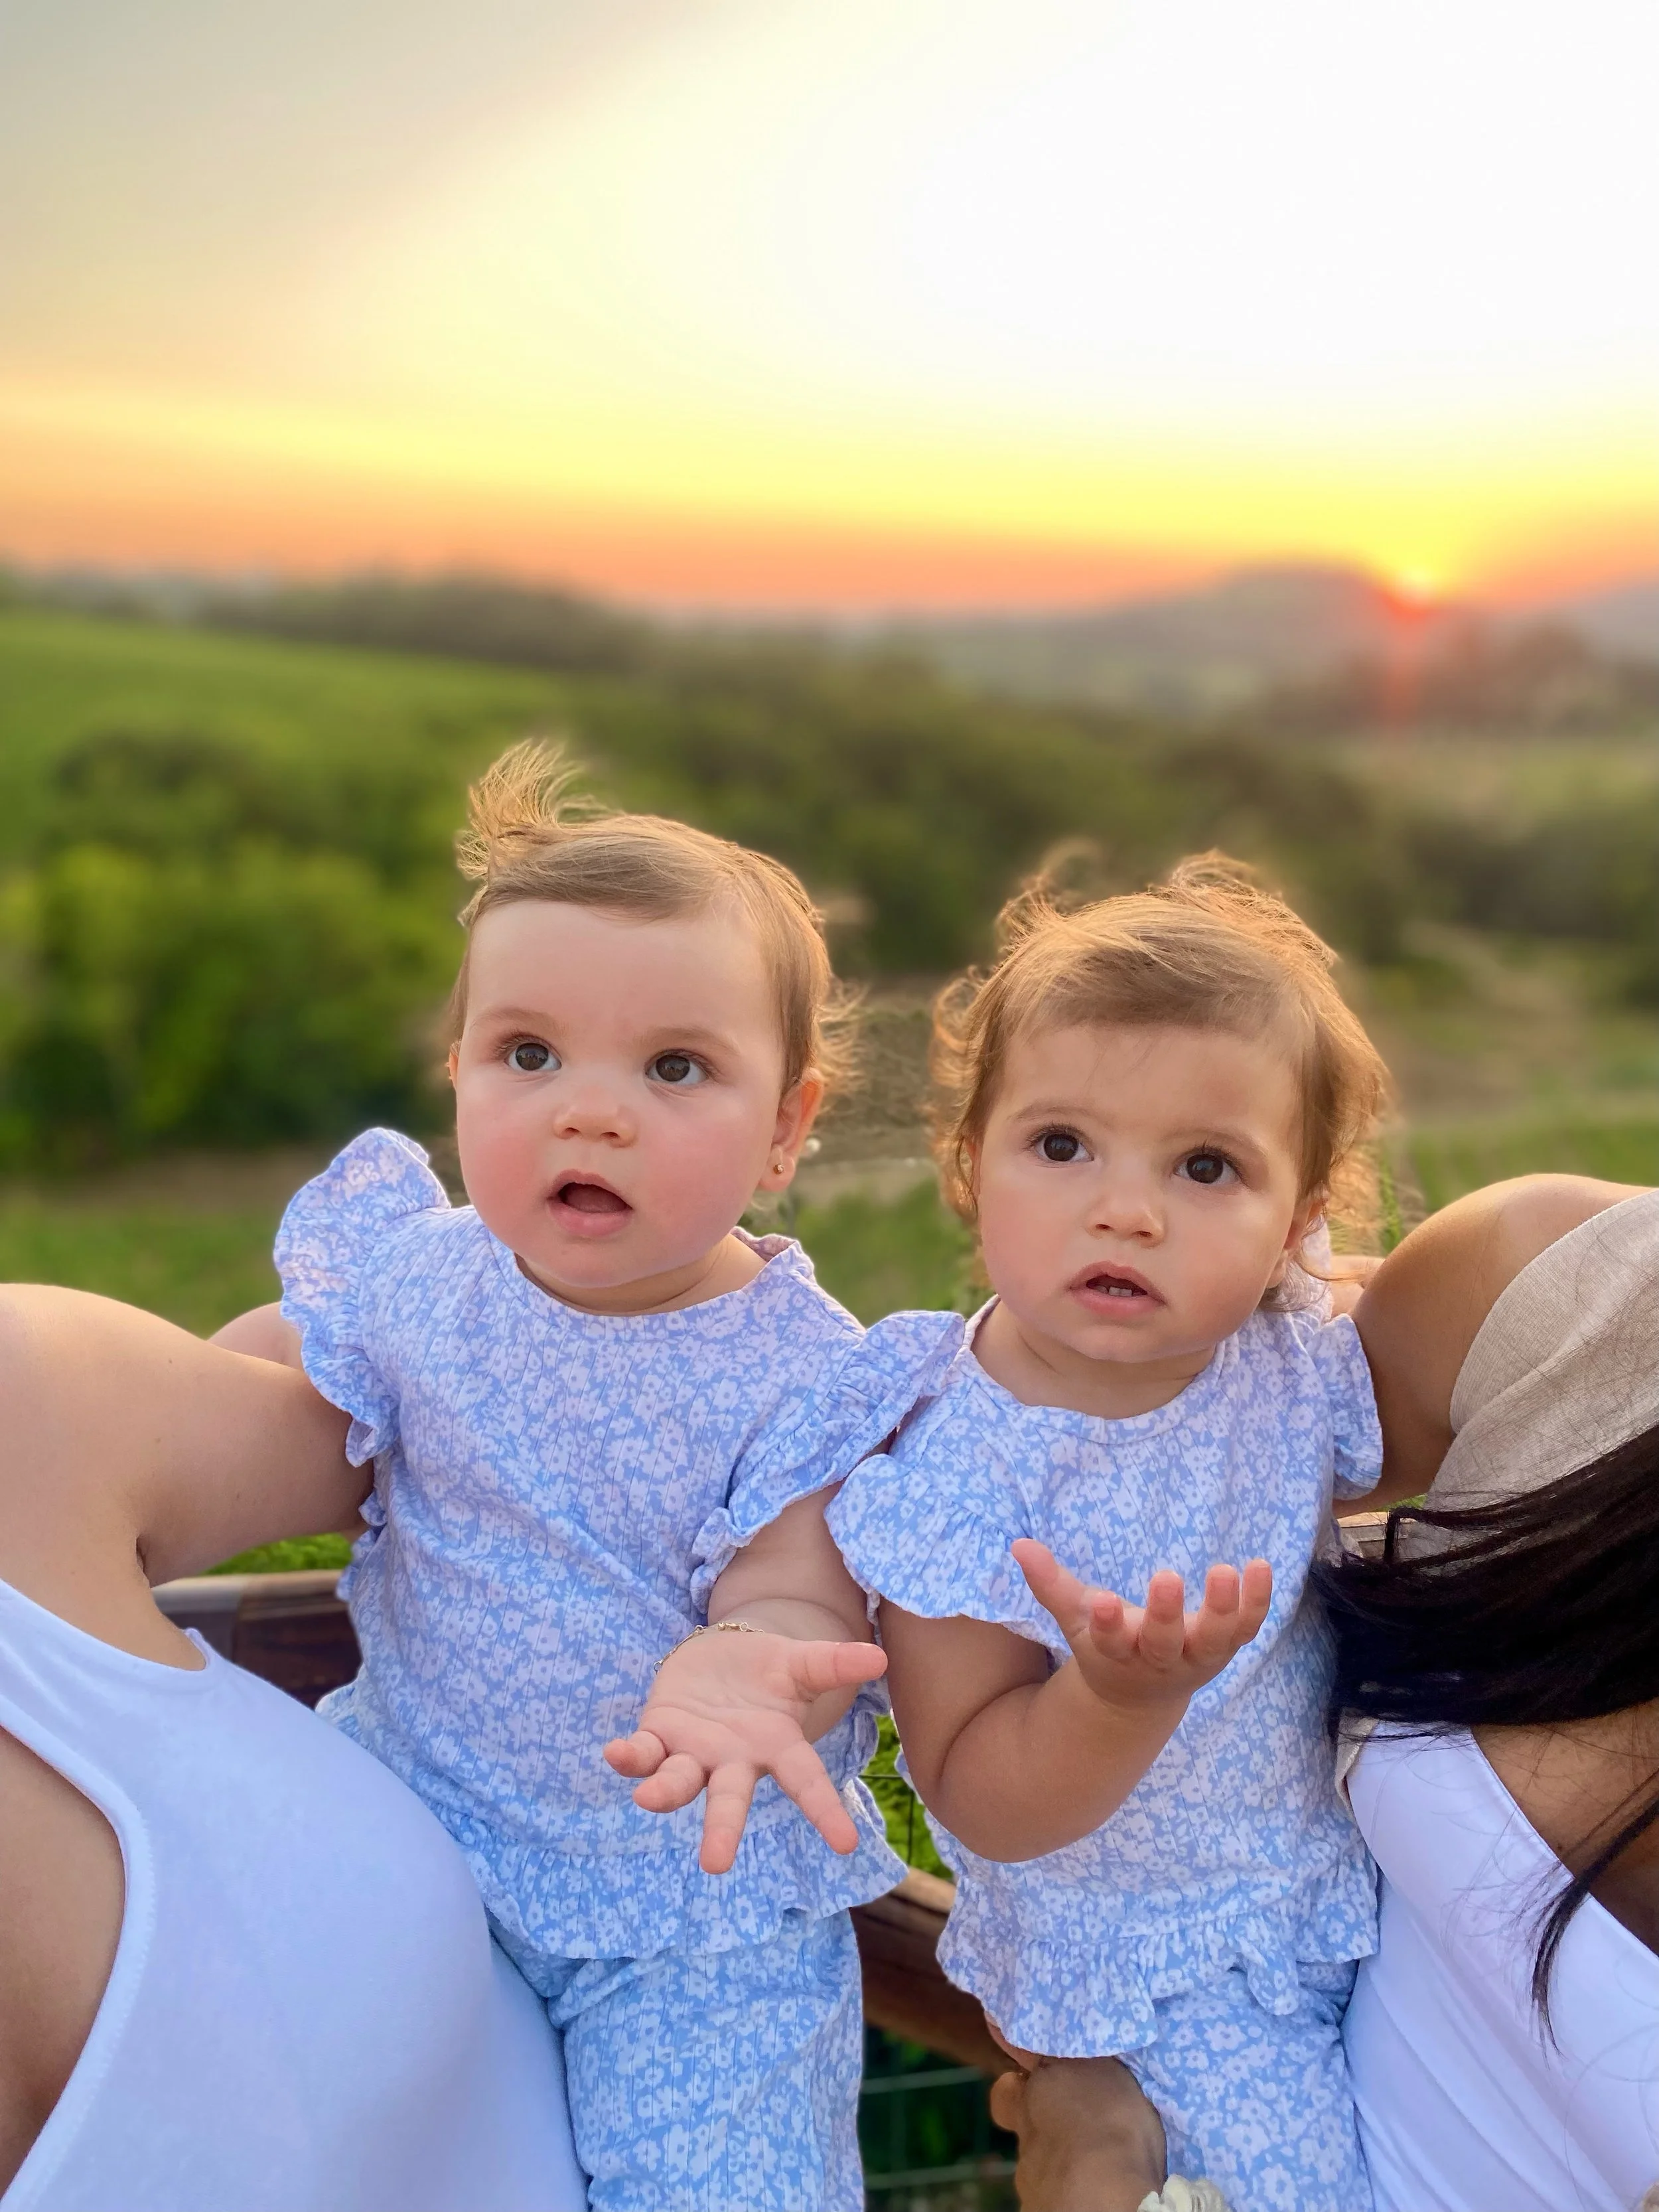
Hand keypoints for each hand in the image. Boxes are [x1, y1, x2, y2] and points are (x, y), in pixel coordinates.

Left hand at [603, 1629, 887, 1874]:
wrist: (719, 1659)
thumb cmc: (766, 1671)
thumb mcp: (800, 1663)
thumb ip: (833, 1664)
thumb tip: (879, 1659)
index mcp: (774, 1746)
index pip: (805, 1781)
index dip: (825, 1811)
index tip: (847, 1846)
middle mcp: (732, 1761)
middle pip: (728, 1799)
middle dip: (721, 1829)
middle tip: (715, 1864)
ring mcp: (693, 1752)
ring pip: (678, 1781)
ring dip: (663, 1791)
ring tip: (648, 1798)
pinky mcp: (658, 1735)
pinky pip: (642, 1752)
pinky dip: (629, 1756)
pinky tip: (613, 1754)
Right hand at [1011, 1540, 1272, 1716]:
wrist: (1141, 1696)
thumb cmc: (1108, 1644)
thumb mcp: (1076, 1618)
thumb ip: (1051, 1583)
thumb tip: (1019, 1543)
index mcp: (1116, 1654)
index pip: (1109, 1642)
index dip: (1107, 1625)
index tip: (1103, 1602)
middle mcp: (1158, 1661)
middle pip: (1164, 1644)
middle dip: (1166, 1614)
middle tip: (1167, 1578)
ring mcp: (1196, 1658)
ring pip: (1214, 1641)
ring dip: (1223, 1609)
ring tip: (1226, 1572)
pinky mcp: (1224, 1647)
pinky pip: (1246, 1627)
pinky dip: (1256, 1602)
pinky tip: (1261, 1566)